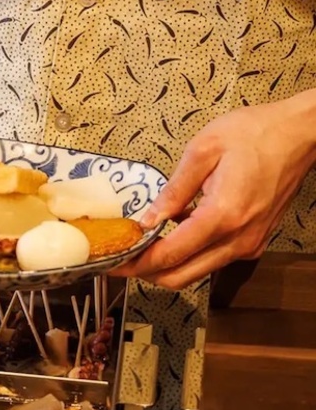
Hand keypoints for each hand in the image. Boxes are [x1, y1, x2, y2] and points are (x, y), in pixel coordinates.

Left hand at [113, 95, 315, 288]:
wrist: (300, 134)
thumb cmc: (254, 133)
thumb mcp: (203, 151)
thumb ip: (173, 190)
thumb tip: (148, 219)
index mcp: (223, 215)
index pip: (170, 254)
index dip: (136, 263)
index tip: (113, 262)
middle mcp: (239, 239)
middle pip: (181, 275)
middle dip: (146, 272)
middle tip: (120, 259)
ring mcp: (249, 243)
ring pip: (197, 271)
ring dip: (166, 265)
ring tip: (140, 247)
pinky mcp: (254, 241)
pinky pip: (214, 258)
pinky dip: (188, 255)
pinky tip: (172, 232)